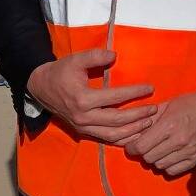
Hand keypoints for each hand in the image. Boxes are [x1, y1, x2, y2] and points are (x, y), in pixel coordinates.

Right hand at [26, 48, 159, 144]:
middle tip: (155, 109)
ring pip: (113, 135)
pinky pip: (106, 139)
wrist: (41, 88)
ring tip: (149, 123)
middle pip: (117, 120)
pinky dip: (122, 139)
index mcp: (83, 99)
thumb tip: (115, 55)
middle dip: (139, 116)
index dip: (134, 93)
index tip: (150, 88)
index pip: (115, 97)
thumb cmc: (61, 72)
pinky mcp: (84, 132)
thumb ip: (95, 56)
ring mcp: (83, 127)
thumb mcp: (76, 60)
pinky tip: (136, 135)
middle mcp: (84, 117)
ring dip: (133, 131)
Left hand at [124, 85, 195, 176]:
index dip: (132, 148)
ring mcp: (188, 152)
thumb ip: (148, 118)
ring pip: (159, 165)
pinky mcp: (195, 159)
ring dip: (155, 159)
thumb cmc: (190, 104)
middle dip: (143, 153)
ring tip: (158, 149)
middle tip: (145, 146)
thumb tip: (129, 129)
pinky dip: (167, 165)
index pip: (141, 146)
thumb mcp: (167, 105)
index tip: (131, 146)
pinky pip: (172, 170)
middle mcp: (178, 141)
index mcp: (169, 125)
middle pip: (148, 158)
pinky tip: (168, 155)